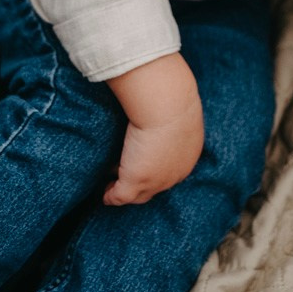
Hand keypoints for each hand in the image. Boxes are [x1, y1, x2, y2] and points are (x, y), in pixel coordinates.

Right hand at [104, 54, 203, 205]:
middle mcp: (176, 172)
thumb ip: (174, 106)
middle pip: (156, 187)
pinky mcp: (136, 181)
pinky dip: (110, 196)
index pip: (172, 170)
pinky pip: (119, 197)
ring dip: (124, 189)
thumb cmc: (172, 95)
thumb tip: (166, 99)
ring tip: (111, 182)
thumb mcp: (180, 103)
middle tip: (125, 175)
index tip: (143, 159)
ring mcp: (156, 181)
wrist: (168, 103)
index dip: (156, 167)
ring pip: (137, 194)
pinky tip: (103, 192)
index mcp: (189, 152)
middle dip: (142, 183)